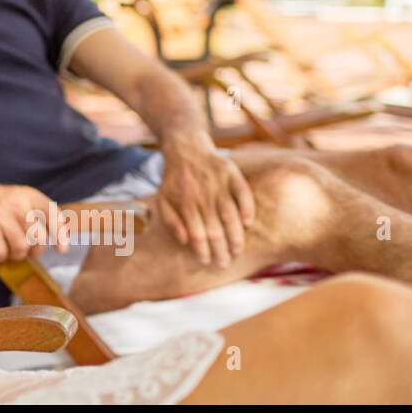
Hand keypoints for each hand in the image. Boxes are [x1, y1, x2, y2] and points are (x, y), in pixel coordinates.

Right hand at [0, 181, 65, 262]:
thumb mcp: (22, 200)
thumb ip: (41, 216)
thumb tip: (62, 242)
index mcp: (29, 195)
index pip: (53, 214)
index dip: (60, 234)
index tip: (61, 249)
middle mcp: (17, 202)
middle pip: (38, 238)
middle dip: (34, 250)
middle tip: (25, 249)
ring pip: (20, 248)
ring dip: (15, 254)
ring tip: (8, 247)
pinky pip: (1, 252)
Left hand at [157, 131, 255, 266]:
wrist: (186, 149)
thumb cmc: (175, 180)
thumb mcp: (163, 199)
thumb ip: (171, 221)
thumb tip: (185, 242)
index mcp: (184, 202)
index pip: (196, 234)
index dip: (203, 251)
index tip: (208, 262)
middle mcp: (202, 194)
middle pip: (214, 229)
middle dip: (220, 250)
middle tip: (225, 264)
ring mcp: (218, 184)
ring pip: (230, 215)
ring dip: (235, 236)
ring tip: (237, 251)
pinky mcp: (231, 173)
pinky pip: (243, 193)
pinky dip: (247, 209)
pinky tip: (248, 223)